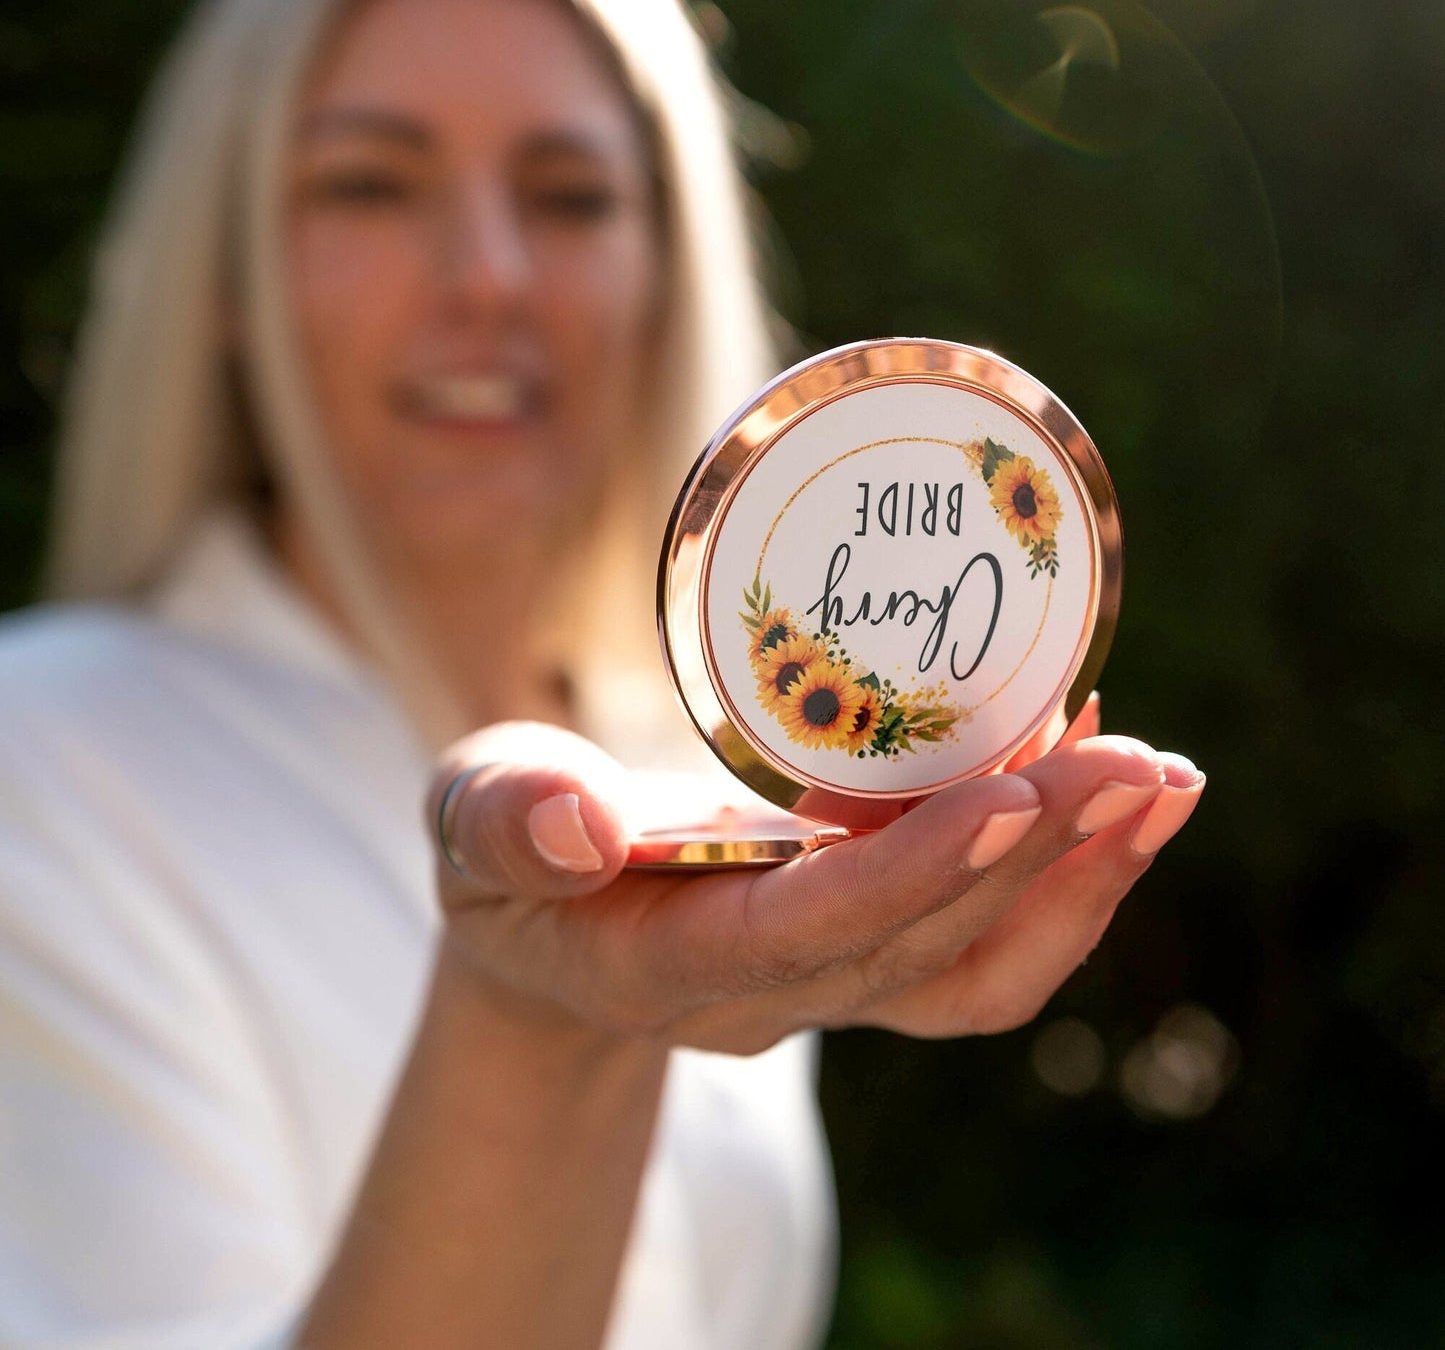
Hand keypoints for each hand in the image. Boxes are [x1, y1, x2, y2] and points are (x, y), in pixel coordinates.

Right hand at [426, 706, 1203, 1053]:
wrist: (554, 924)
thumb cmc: (511, 852)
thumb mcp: (469, 821)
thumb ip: (502, 820)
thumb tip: (576, 821)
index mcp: (666, 962)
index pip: (803, 935)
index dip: (909, 874)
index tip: (1011, 788)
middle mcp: (770, 994)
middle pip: (924, 952)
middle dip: (1036, 858)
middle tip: (1135, 760)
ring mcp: (833, 986)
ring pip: (979, 971)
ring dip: (1082, 882)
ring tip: (1162, 783)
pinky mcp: (873, 958)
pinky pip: (987, 950)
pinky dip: (1067, 884)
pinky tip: (1117, 800)